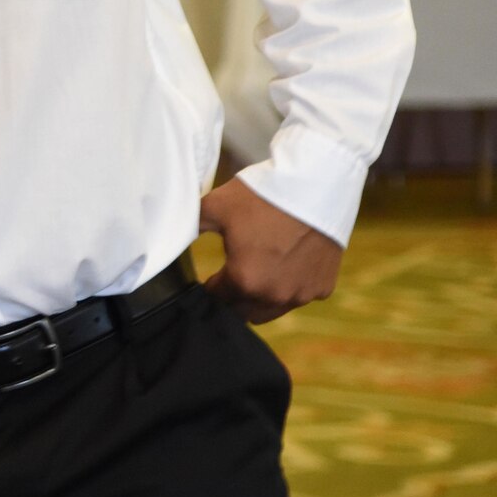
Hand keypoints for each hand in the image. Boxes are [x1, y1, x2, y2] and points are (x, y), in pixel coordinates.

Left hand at [198, 178, 342, 323]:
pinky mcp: (324, 287)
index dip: (209, 287)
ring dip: (259, 299)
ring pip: (271, 310)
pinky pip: (299, 297)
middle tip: (230, 278)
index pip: (217, 298)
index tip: (209, 278)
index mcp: (244, 280)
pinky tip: (285, 267)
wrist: (315, 185)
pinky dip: (289, 289)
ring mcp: (302, 294)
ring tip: (255, 274)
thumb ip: (190, 228)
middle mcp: (274, 296)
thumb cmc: (261, 196)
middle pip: (242, 311)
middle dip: (232, 298)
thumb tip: (172, 239)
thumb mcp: (214, 208)